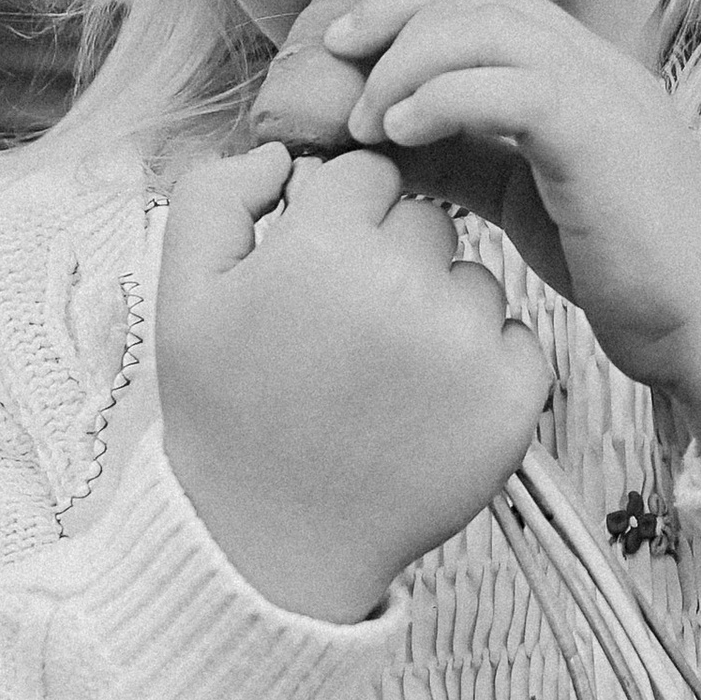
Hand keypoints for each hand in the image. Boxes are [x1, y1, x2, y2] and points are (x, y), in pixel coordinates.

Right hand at [157, 142, 554, 620]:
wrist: (272, 548)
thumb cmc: (226, 415)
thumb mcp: (184, 294)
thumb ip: (218, 193)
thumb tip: (288, 151)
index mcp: (326, 247)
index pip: (368, 173)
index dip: (338, 221)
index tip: (313, 278)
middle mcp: (406, 286)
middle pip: (426, 220)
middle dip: (391, 258)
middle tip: (344, 333)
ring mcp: (469, 345)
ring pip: (472, 278)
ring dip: (438, 310)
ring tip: (380, 378)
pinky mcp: (516, 398)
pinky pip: (514, 338)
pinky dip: (481, 363)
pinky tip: (424, 406)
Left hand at [321, 0, 700, 469]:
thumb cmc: (631, 273)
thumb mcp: (526, 200)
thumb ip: (467, 159)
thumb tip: (384, 137)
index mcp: (586, 76)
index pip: (485, 3)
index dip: (405, 13)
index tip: (346, 52)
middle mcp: (601, 67)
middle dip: (391, 24)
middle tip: (337, 72)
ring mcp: (608, 95)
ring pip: (488, 28)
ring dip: (406, 65)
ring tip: (367, 124)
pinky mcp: (604, 138)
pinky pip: (507, 88)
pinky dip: (439, 99)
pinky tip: (401, 137)